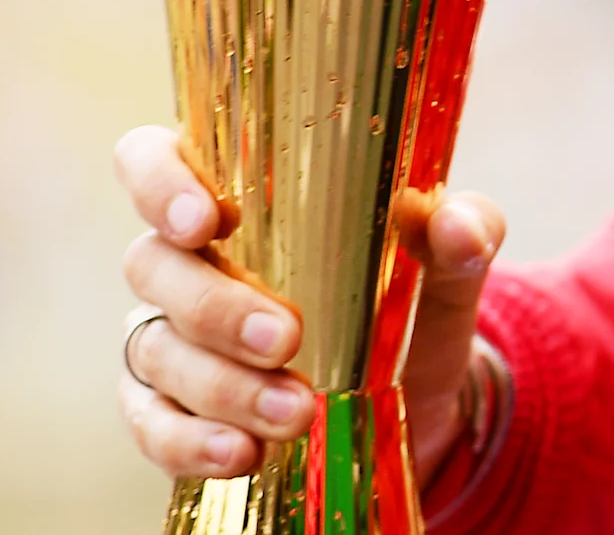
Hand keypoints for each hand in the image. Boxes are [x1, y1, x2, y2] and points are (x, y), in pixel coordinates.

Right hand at [114, 126, 505, 482]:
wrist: (416, 393)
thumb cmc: (409, 296)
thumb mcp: (446, 262)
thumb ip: (463, 230)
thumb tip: (458, 225)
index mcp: (233, 198)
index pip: (151, 160)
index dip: (159, 181)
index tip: (207, 219)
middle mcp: (184, 263)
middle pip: (153, 266)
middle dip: (216, 307)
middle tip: (288, 338)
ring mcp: (166, 337)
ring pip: (158, 351)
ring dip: (224, 386)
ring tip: (296, 412)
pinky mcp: (167, 410)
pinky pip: (153, 426)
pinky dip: (191, 443)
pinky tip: (242, 453)